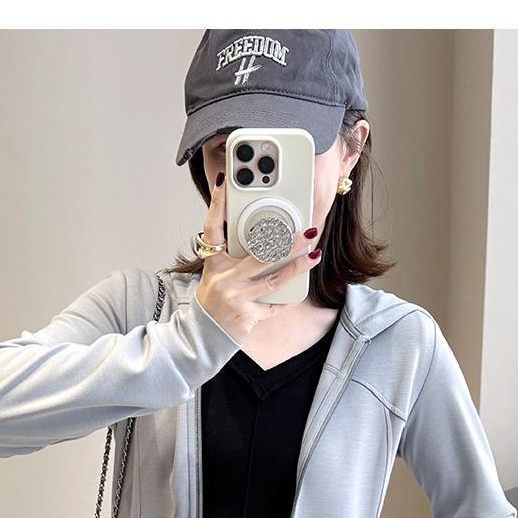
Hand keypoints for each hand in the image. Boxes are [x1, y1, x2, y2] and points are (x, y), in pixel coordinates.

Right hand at [194, 172, 321, 344]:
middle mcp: (224, 279)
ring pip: (273, 279)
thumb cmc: (215, 301)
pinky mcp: (247, 316)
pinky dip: (286, 299)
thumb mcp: (217, 275)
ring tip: (314, 255)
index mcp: (214, 263)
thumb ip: (235, 256)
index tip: (225, 181)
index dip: (217, 204)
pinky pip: (273, 305)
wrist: (203, 336)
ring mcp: (236, 298)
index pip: (213, 227)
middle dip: (287, 242)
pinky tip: (299, 289)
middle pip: (259, 254)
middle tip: (307, 232)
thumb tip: (266, 237)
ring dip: (297, 266)